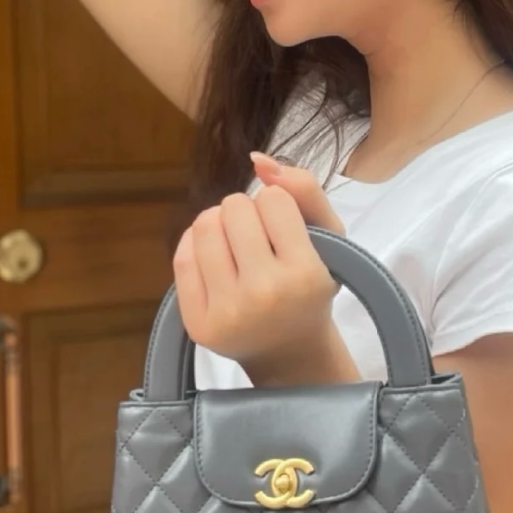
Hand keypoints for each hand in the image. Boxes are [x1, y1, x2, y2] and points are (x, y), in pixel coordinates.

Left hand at [173, 153, 343, 375]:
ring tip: (235, 242)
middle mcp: (264, 294)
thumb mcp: (329, 239)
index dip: (276, 204)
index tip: (283, 228)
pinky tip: (215, 256)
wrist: (289, 352)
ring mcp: (226, 312)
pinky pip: (183, 255)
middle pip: (234, 207)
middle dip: (245, 211)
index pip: (273, 199)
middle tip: (257, 235)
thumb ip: (305, 190)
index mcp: (304, 274)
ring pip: (204, 225)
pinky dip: (197, 244)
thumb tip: (257, 160)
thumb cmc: (310, 288)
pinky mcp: (197, 323)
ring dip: (219, 222)